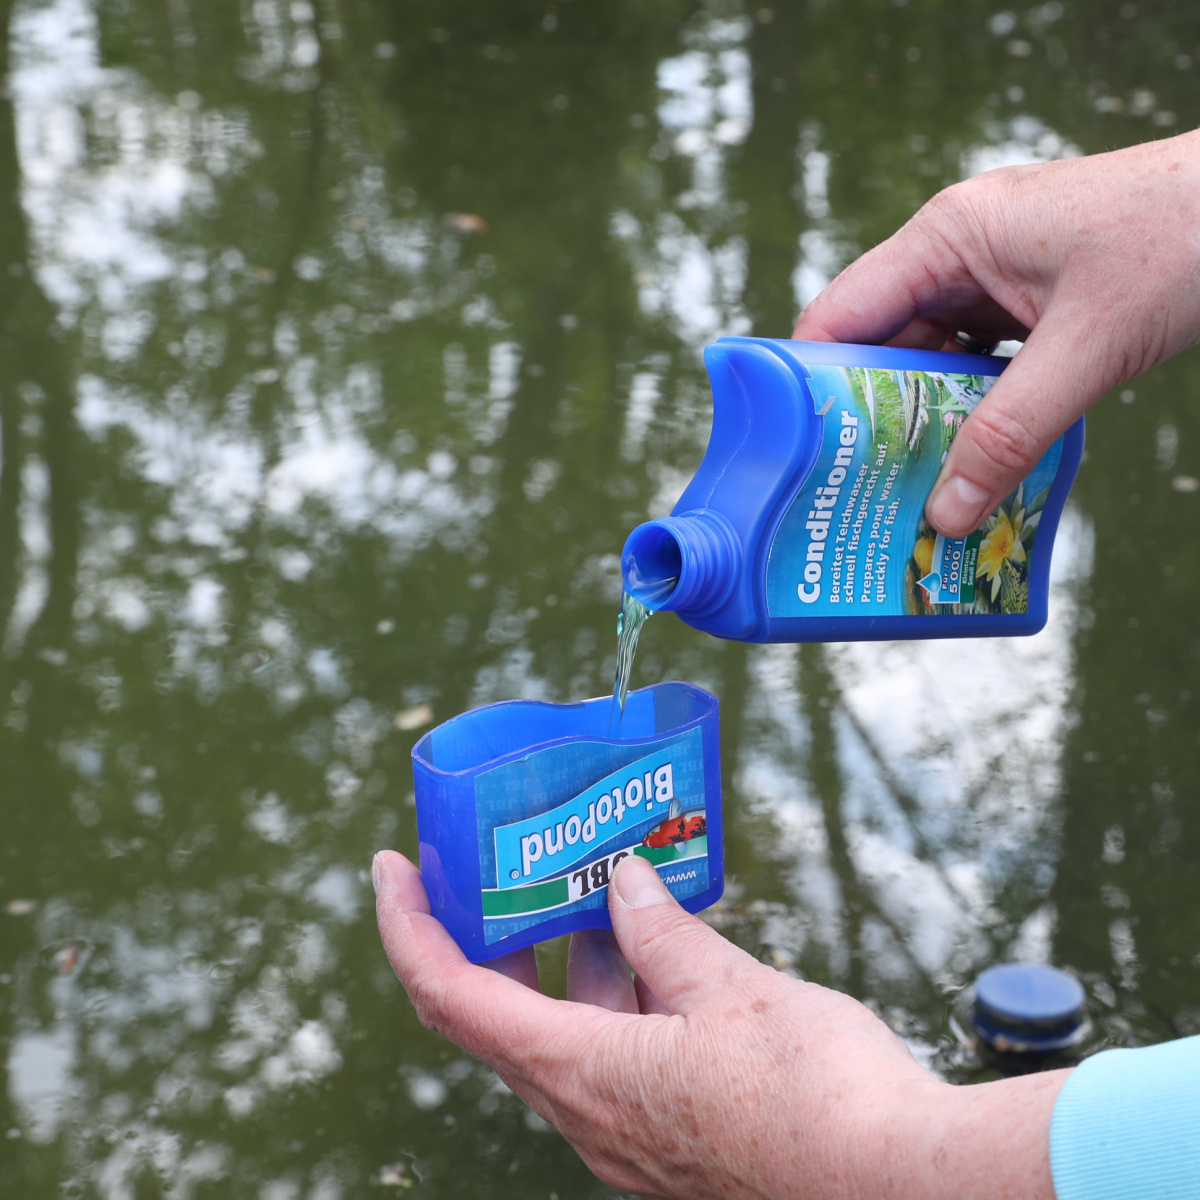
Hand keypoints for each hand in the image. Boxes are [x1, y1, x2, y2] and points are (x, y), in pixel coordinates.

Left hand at [375, 849, 1067, 1198]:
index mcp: (582, 1074)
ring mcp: (629, 1134)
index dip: (408, 926)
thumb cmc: (817, 1095)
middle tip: (511, 861)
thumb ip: (662, 933)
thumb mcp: (731, 987)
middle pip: (502, 1013)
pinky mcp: (672, 1138)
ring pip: (570, 1031)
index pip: (450, 995)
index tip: (393, 866)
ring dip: (575, 958)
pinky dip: (623, 994)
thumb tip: (622, 883)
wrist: (902, 1187)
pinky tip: (665, 945)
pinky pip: (619, 1054)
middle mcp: (588, 1115)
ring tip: (604, 882)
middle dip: (498, 932)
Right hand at [793, 129, 1199, 536]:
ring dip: (926, 423)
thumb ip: (1012, 433)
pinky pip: (979, 367)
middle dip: (871, 420)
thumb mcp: (1088, 347)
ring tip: (912, 490)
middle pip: (881, 347)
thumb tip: (945, 514)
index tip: (797, 457)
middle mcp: (958, 254)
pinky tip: (974, 462)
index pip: (839, 315)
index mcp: (948, 236)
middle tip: (859, 493)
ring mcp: (995, 279)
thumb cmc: (1185, 238)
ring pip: (931, 363)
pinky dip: (973, 413)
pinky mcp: (1030, 305)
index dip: (811, 386)